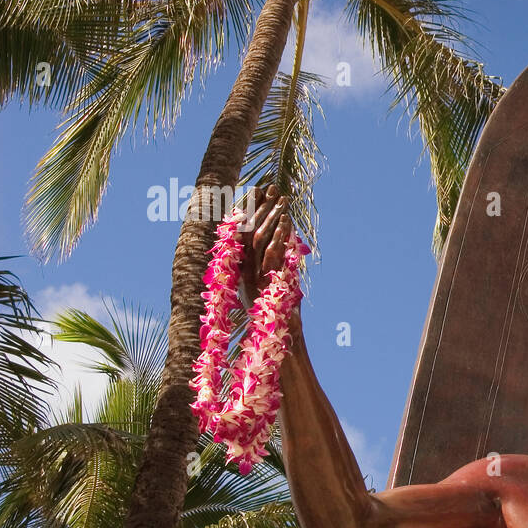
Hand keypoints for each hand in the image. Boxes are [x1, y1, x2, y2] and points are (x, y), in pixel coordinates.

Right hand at [237, 184, 294, 308]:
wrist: (281, 340)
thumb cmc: (281, 314)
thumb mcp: (277, 282)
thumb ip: (278, 260)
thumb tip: (287, 234)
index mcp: (242, 268)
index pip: (241, 231)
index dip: (248, 209)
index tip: (258, 189)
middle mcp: (244, 270)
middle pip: (247, 231)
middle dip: (259, 206)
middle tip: (270, 186)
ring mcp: (254, 276)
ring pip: (259, 240)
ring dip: (271, 216)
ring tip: (282, 198)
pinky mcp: (267, 282)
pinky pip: (272, 255)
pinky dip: (279, 236)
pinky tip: (287, 221)